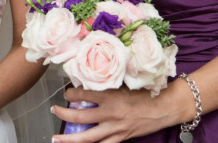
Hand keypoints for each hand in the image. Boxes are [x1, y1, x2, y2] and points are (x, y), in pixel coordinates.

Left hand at [51, 86, 177, 142]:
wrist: (164, 107)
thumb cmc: (145, 93)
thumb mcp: (123, 83)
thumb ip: (106, 85)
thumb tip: (88, 82)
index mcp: (110, 96)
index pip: (82, 94)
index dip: (70, 93)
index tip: (66, 92)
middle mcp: (110, 114)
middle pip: (80, 118)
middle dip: (63, 114)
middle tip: (53, 110)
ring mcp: (115, 129)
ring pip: (87, 137)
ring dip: (70, 139)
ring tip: (56, 139)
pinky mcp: (122, 138)